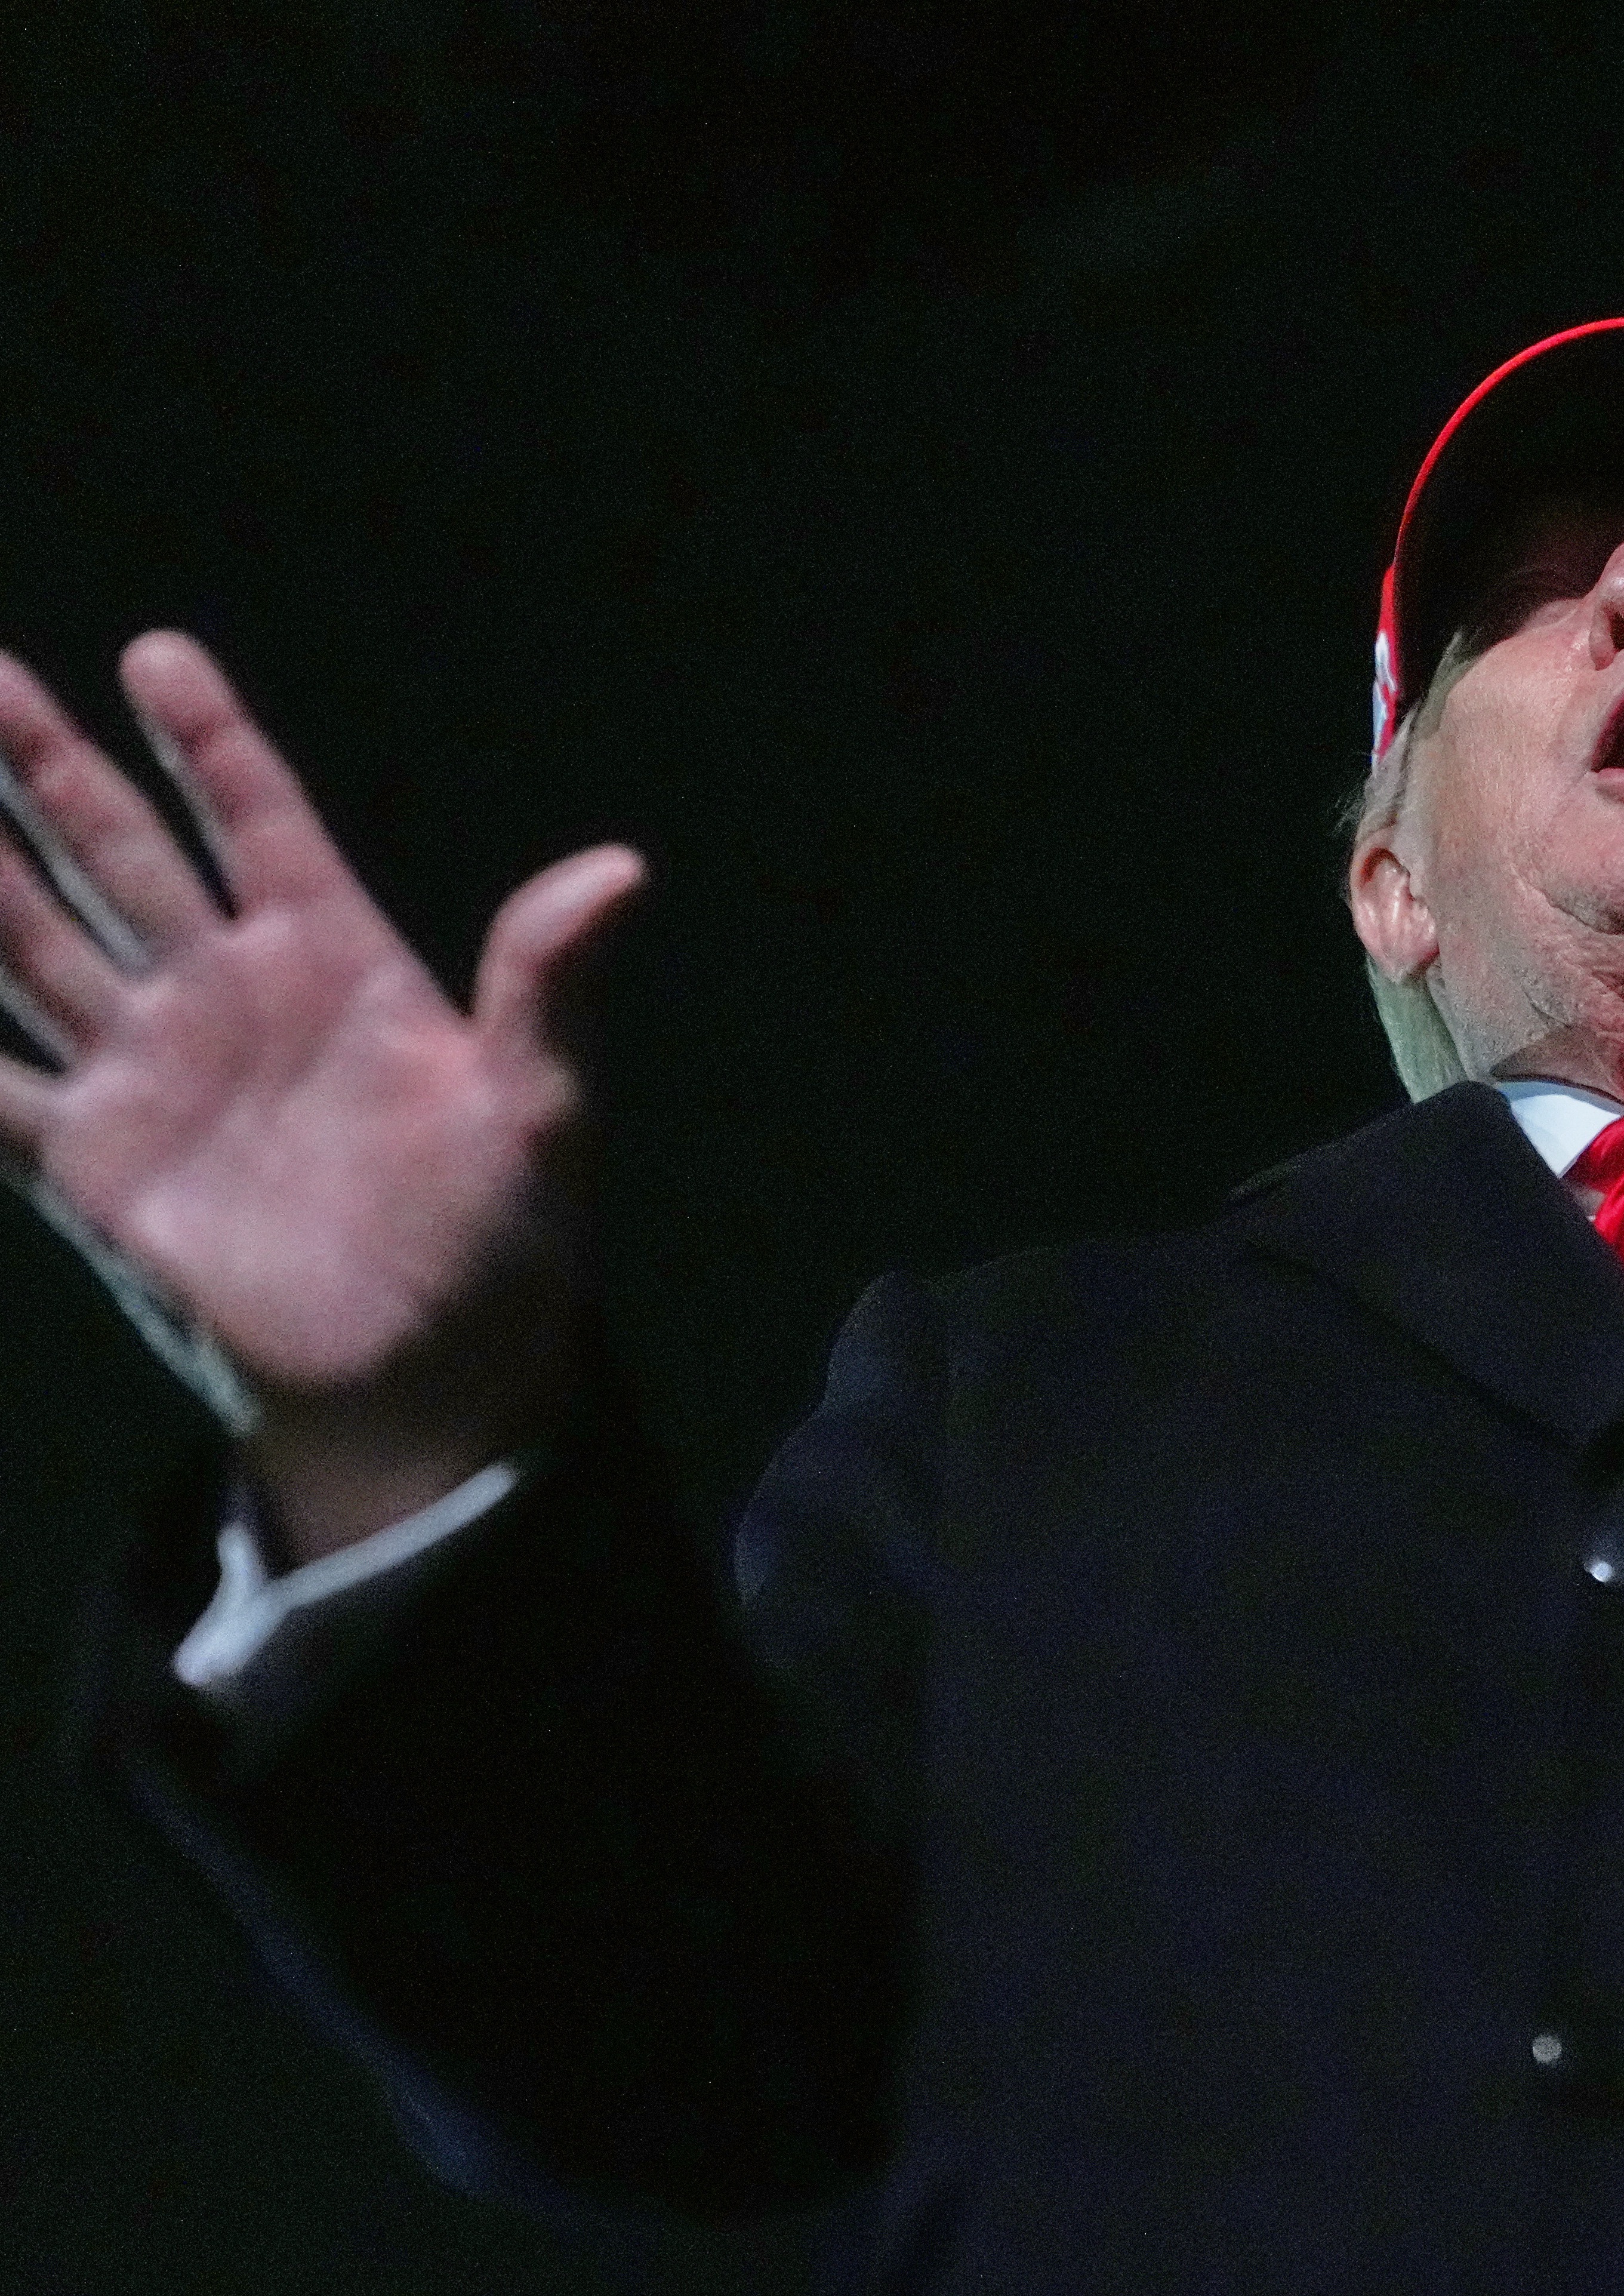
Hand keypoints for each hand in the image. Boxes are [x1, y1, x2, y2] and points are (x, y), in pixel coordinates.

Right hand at [0, 633, 642, 1556]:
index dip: (211, 741)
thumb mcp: (537, 1107)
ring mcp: (152, 1068)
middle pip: (121, 851)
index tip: (156, 650)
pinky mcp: (94, 1156)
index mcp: (335, 962)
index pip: (261, 821)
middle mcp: (228, 994)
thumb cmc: (498, 1241)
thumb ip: (548, 983)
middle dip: (49, 765)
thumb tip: (622, 870)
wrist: (424, 1373)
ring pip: (35, 935)